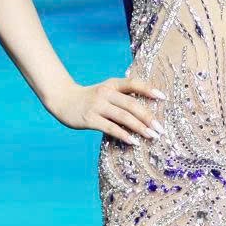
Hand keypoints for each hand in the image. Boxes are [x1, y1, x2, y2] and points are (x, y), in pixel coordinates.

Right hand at [51, 77, 166, 145]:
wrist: (62, 100)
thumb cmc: (89, 97)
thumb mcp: (105, 91)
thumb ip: (122, 96)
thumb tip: (146, 111)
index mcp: (112, 84)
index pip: (133, 84)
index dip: (148, 89)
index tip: (163, 97)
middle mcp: (106, 93)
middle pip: (131, 104)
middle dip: (148, 117)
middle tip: (160, 128)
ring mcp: (97, 106)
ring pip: (123, 117)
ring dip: (140, 127)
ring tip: (152, 136)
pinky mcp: (90, 119)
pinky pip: (110, 128)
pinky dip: (123, 135)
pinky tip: (133, 141)